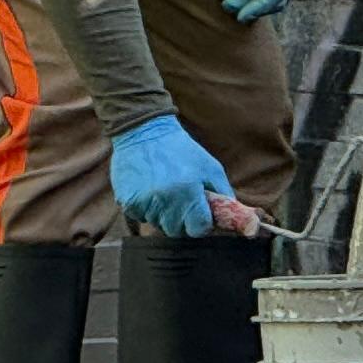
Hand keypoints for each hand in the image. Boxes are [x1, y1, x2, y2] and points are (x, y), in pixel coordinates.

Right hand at [108, 115, 229, 237]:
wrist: (144, 130)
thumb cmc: (180, 149)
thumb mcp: (210, 167)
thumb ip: (223, 194)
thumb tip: (234, 218)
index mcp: (188, 192)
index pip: (198, 229)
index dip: (202, 224)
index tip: (201, 216)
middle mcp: (165, 200)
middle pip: (177, 231)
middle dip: (182, 221)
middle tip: (182, 202)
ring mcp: (144, 202)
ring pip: (157, 224)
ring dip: (163, 214)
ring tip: (164, 191)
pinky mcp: (127, 202)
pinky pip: (141, 217)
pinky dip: (147, 208)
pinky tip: (149, 189)